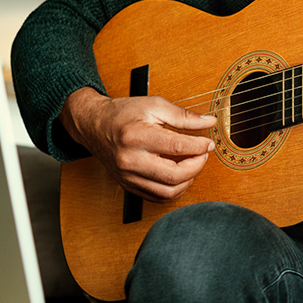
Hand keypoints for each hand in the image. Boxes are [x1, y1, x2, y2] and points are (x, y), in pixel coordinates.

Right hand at [60, 87, 216, 201]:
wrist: (94, 125)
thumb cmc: (123, 113)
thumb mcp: (154, 105)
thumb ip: (183, 116)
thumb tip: (208, 122)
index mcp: (136, 136)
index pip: (177, 147)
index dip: (199, 146)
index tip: (208, 143)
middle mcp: (130, 160)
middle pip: (174, 175)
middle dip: (196, 166)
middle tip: (202, 154)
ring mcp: (128, 176)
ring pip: (167, 192)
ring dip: (187, 181)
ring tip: (192, 165)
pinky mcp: (127, 186)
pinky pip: (156, 197)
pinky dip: (173, 190)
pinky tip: (180, 177)